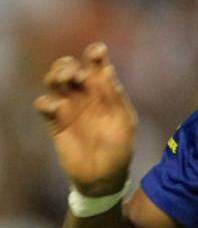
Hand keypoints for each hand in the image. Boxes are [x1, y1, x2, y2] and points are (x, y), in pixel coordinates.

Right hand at [34, 43, 137, 196]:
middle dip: (70, 65)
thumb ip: (115, 98)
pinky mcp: (55, 122)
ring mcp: (68, 107)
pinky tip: (57, 108)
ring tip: (65, 80)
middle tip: (77, 74)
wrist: (104, 175)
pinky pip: (43, 104)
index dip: (95, 54)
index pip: (97, 65)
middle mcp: (84, 94)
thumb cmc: (119, 147)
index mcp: (104, 91)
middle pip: (69, 67)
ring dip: (56, 75)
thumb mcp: (124, 122)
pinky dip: (47, 102)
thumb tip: (108, 71)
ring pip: (54, 81)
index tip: (98, 52)